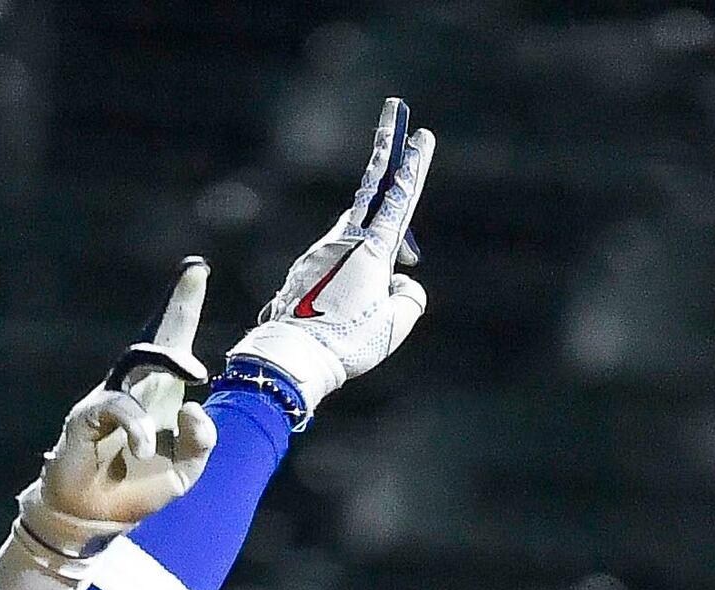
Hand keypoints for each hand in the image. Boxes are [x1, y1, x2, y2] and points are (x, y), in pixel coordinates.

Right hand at [25, 260, 221, 552]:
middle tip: (196, 278)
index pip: (173, 345)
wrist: (92, 521)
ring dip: (169, 362)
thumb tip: (195, 406)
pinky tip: (144, 448)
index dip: (183, 307)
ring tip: (193, 373)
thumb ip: (201, 441)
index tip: (198, 269)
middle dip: (179, 307)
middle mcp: (133, 388)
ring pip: (139, 362)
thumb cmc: (136, 489)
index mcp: (158, 396)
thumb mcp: (186, 471)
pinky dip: (137, 427)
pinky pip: (118, 407)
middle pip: (155, 338)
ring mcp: (108, 398)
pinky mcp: (86, 416)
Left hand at [230, 96, 434, 418]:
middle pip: (371, 187)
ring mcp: (321, 252)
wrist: (293, 357)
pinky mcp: (305, 269)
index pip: (398, 198)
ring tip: (374, 294)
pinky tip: (346, 314)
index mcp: (372, 250)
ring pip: (356, 233)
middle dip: (387, 148)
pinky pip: (338, 261)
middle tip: (393, 108)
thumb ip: (410, 296)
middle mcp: (344, 241)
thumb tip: (401, 282)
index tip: (421, 135)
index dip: (413, 166)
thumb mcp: (397, 324)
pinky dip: (353, 272)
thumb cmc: (348, 343)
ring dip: (374, 245)